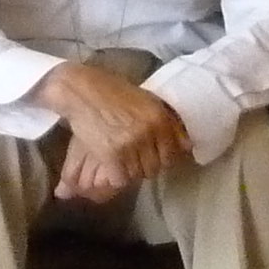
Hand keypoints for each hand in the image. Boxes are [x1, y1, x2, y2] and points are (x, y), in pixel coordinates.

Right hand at [36, 63, 190, 204]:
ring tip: (119, 161)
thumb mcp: (146, 101)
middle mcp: (150, 132)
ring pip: (138, 174)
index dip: (161, 159)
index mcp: (160, 118)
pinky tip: (109, 166)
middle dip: (144, 166)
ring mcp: (131, 144)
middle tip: (131, 158)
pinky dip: (115, 176)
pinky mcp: (112, 154)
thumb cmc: (111, 92)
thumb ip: (167, 123)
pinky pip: (120, 178)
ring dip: (129, 171)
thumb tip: (188, 146)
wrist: (80, 89)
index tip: (150, 157)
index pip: (171, 154)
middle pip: (154, 167)